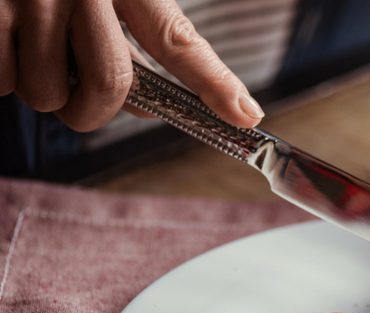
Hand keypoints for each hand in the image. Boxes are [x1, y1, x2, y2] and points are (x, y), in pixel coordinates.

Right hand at [0, 0, 263, 131]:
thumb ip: (126, 43)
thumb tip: (148, 108)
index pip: (177, 40)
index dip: (214, 84)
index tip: (246, 117)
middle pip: (109, 85)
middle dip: (94, 110)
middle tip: (80, 99)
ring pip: (49, 94)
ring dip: (43, 92)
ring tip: (32, 52)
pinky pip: (4, 82)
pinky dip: (5, 79)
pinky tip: (7, 45)